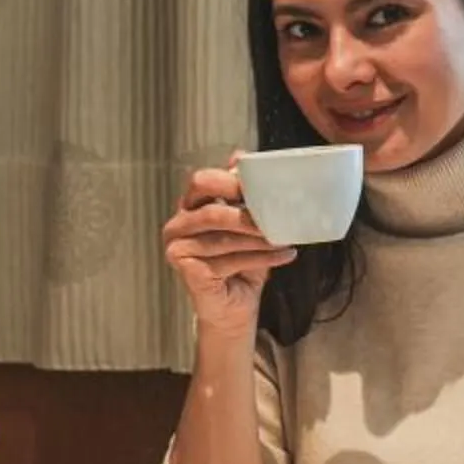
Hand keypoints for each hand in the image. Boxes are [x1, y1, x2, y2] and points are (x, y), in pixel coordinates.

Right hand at [162, 158, 294, 341]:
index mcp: (188, 207)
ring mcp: (177, 249)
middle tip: (276, 214)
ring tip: (285, 237)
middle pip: (211, 209)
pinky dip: (262, 258)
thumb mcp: (246, 224)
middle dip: (246, 212)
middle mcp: (177, 225)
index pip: (202, 182)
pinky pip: (229, 260)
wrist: (234, 308)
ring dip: (259, 238)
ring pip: (224, 237)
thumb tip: (239, 155)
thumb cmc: (241, 265)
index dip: (231, 180)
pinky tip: (285, 255)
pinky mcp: (187, 270)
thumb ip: (242, 194)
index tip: (263, 186)